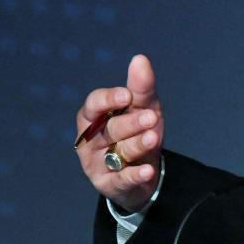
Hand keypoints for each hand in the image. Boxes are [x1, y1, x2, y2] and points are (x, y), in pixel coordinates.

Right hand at [75, 54, 164, 213]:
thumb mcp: (144, 108)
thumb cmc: (138, 132)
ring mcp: (97, 163)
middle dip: (130, 123)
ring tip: (153, 138)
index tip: (125, 96)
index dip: (107, 100)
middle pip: (109, 129)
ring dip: (136, 145)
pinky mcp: (108, 184)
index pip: (93, 105)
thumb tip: (140, 59)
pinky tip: (148, 170)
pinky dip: (134, 174)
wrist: (142, 171)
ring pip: (117, 152)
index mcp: (93, 117)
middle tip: (151, 117)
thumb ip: (141, 88)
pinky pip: (121, 179)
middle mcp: (90, 140)